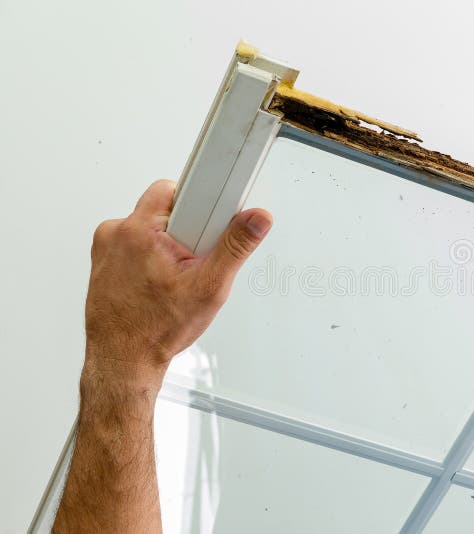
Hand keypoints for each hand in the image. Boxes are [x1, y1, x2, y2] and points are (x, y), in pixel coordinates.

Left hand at [83, 179, 271, 390]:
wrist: (124, 359)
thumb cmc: (155, 329)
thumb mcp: (209, 287)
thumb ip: (236, 247)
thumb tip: (256, 220)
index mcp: (140, 230)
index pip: (175, 190)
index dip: (199, 207)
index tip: (208, 225)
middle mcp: (117, 232)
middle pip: (166, 210)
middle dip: (187, 232)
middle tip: (191, 264)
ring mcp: (106, 246)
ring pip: (151, 229)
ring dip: (168, 247)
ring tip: (173, 279)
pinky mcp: (102, 260)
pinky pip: (135, 245)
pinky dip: (149, 259)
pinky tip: (157, 283)